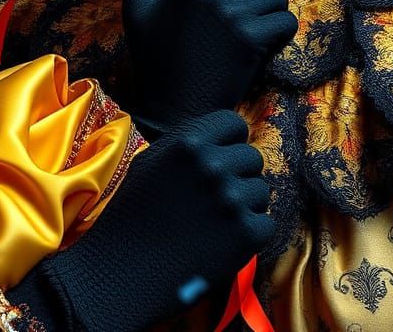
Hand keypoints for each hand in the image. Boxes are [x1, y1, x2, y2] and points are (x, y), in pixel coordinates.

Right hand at [9, 110, 274, 330]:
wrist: (126, 269)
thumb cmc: (132, 213)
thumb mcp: (149, 163)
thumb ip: (184, 147)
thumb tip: (216, 141)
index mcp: (188, 142)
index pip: (234, 124)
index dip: (230, 141)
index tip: (222, 157)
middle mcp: (213, 165)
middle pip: (252, 157)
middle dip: (238, 175)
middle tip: (216, 197)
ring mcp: (231, 199)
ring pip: (261, 191)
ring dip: (245, 205)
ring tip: (216, 221)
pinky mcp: (247, 234)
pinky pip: (267, 224)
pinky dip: (251, 234)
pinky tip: (223, 241)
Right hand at [124, 0, 297, 131]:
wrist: (176, 108)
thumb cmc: (155, 59)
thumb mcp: (137, 7)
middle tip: (248, 11)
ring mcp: (233, 16)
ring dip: (272, 10)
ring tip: (253, 30)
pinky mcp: (252, 40)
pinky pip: (285, 21)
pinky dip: (280, 34)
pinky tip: (260, 48)